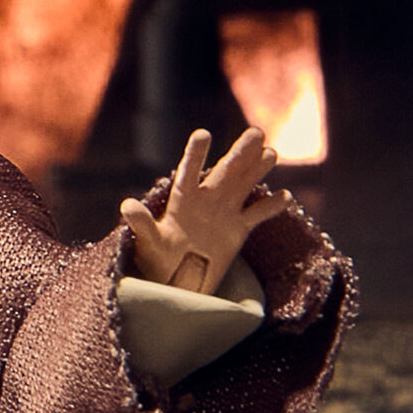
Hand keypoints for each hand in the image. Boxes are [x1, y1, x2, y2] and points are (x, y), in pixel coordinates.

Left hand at [120, 127, 288, 293]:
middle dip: (240, 153)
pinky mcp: (237, 229)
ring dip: (258, 169)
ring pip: (244, 185)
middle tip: (256, 132)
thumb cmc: (157, 258)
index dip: (195, 154)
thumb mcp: (148, 242)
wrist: (175, 280)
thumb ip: (141, 224)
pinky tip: (285, 197)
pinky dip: (271, 207)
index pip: (189, 172)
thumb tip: (126, 206)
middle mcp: (206, 200)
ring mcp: (224, 213)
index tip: (203, 134)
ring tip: (271, 153)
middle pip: (225, 172)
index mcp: (182, 200)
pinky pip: (257, 214)